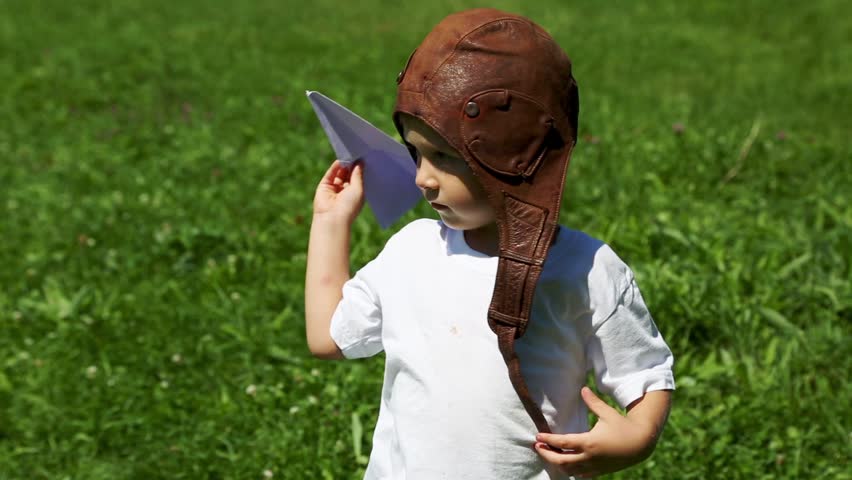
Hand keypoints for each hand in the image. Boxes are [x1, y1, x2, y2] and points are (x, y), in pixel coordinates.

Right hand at [313, 160, 364, 224]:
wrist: (333, 217)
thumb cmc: (350, 205)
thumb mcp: (358, 188)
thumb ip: (358, 175)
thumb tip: (360, 163)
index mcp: (355, 194)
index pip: (358, 179)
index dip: (360, 170)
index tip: (365, 159)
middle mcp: (345, 192)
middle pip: (348, 175)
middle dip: (352, 166)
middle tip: (357, 154)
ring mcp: (334, 189)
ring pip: (339, 174)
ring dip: (344, 165)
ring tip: (349, 155)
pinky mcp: (324, 186)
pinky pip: (330, 174)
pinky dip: (335, 167)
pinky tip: (340, 160)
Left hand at [533, 387, 661, 477]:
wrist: (642, 444)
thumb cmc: (623, 425)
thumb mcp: (607, 412)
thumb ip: (593, 402)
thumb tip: (583, 389)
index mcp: (590, 442)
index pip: (563, 442)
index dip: (548, 439)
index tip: (537, 435)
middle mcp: (590, 457)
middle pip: (562, 461)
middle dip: (547, 454)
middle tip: (537, 446)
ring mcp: (595, 466)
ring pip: (570, 470)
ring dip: (557, 463)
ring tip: (548, 453)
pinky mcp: (600, 471)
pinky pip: (581, 474)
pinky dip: (571, 470)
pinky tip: (565, 464)